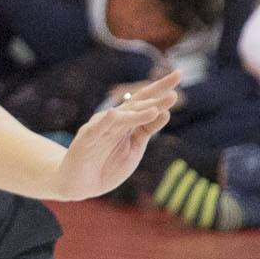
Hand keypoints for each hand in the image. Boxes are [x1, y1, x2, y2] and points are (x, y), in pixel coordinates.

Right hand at [51, 71, 181, 198]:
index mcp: (127, 122)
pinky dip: (104, 122)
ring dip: (137, 114)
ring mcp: (99, 129)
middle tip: (174, 90)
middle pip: (136, 104)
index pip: (146, 100)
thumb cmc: (107, 165)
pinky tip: (113, 114)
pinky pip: (95, 131)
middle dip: (154, 97)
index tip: (179, 74)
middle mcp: (114, 121)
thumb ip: (146, 131)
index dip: (161, 88)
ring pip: (120, 119)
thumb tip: (166, 112)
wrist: (81, 184)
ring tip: (154, 110)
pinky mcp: (85, 141)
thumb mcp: (133, 148)